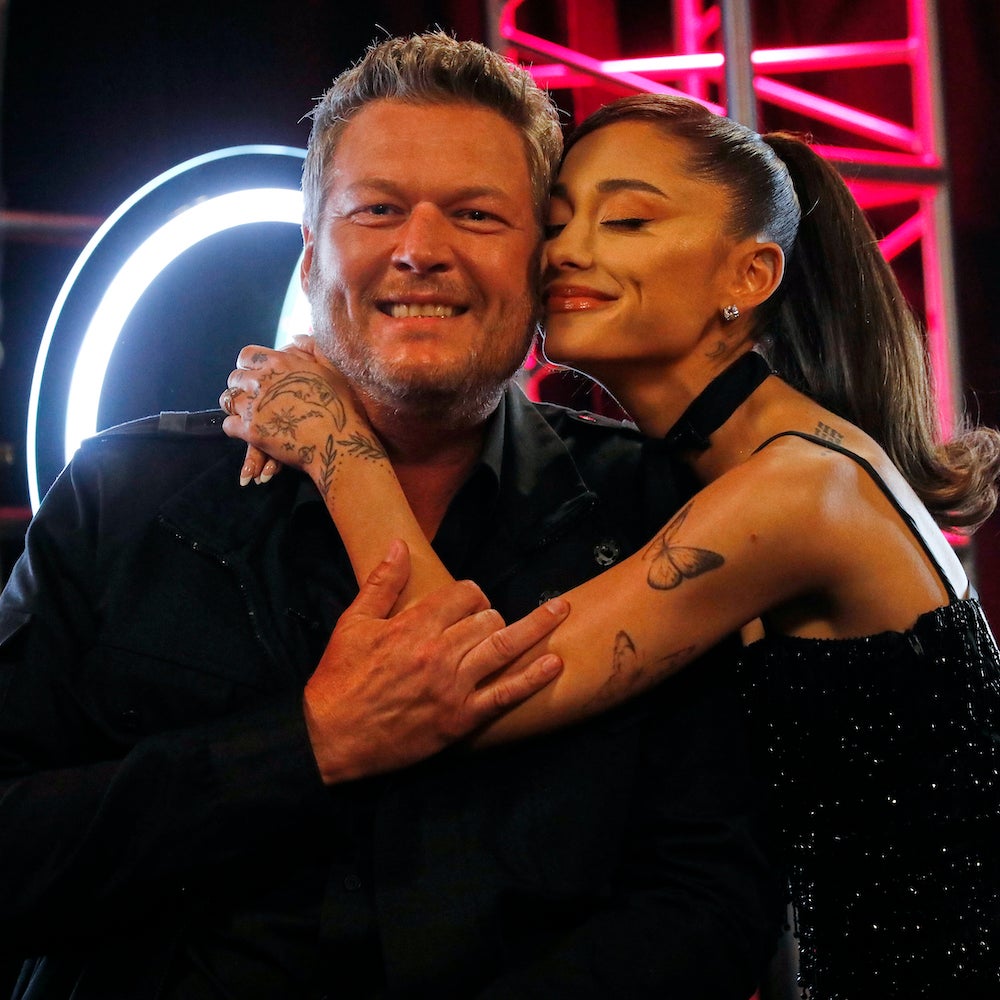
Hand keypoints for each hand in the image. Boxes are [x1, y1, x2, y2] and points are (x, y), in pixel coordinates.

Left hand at [220, 336, 373, 487]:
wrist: (338, 442)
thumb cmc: (341, 407)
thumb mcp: (332, 369)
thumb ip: (312, 348)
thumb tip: (295, 336)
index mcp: (280, 363)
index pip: (246, 355)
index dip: (249, 366)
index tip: (257, 376)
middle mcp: (262, 380)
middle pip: (235, 378)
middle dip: (242, 387)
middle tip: (255, 399)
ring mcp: (254, 406)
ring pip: (228, 400)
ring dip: (236, 407)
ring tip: (250, 415)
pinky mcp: (251, 431)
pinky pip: (228, 425)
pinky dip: (235, 428)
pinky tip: (248, 432)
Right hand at [304, 540, 568, 781]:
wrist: (331, 738)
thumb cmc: (339, 679)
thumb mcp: (352, 623)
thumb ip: (381, 583)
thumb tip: (399, 545)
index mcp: (413, 626)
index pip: (462, 593)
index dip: (470, 593)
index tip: (468, 600)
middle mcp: (438, 653)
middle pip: (487, 617)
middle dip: (491, 612)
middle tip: (487, 620)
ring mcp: (453, 687)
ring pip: (503, 647)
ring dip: (535, 627)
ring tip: (560, 611)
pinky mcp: (461, 718)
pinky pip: (506, 694)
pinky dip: (533, 678)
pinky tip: (554, 663)